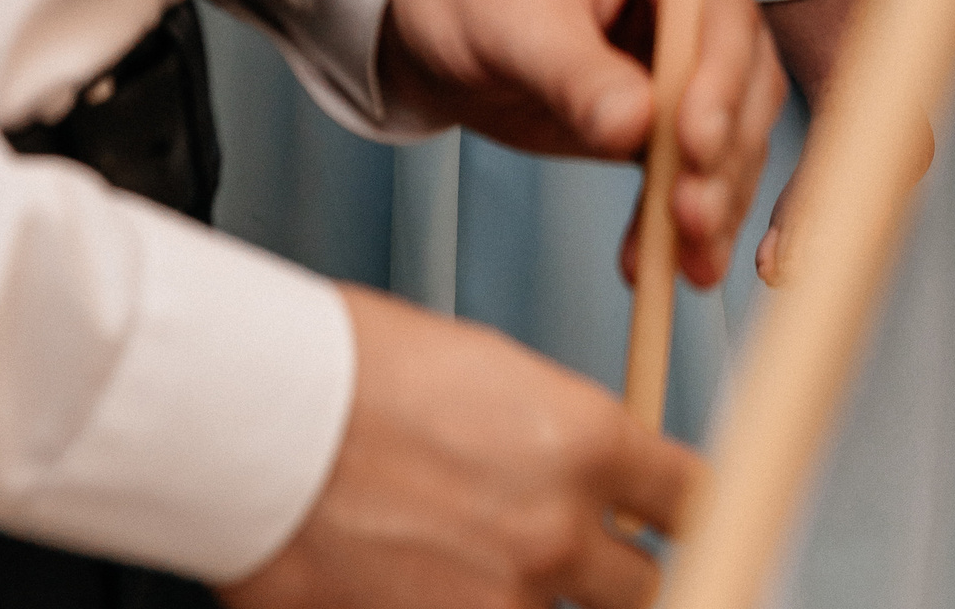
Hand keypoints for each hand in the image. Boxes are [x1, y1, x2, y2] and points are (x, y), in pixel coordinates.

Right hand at [222, 286, 696, 608]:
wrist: (262, 418)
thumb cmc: (354, 369)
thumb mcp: (491, 373)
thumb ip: (553, 438)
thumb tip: (571, 474)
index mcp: (585, 442)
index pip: (692, 498)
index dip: (688, 510)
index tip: (682, 517)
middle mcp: (557, 534)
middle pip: (646, 586)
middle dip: (622, 575)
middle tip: (594, 563)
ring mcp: (499, 606)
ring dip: (531, 598)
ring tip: (476, 562)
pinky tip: (426, 585)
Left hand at [381, 0, 783, 289]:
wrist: (430, 15)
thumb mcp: (514, 21)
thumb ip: (575, 74)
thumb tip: (635, 129)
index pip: (720, 13)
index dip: (718, 81)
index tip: (694, 145)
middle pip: (741, 81)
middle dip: (721, 157)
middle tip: (689, 220)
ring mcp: (687, 56)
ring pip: (731, 135)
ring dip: (712, 201)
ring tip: (683, 264)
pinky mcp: (667, 113)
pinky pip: (693, 172)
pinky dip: (682, 222)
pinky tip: (662, 264)